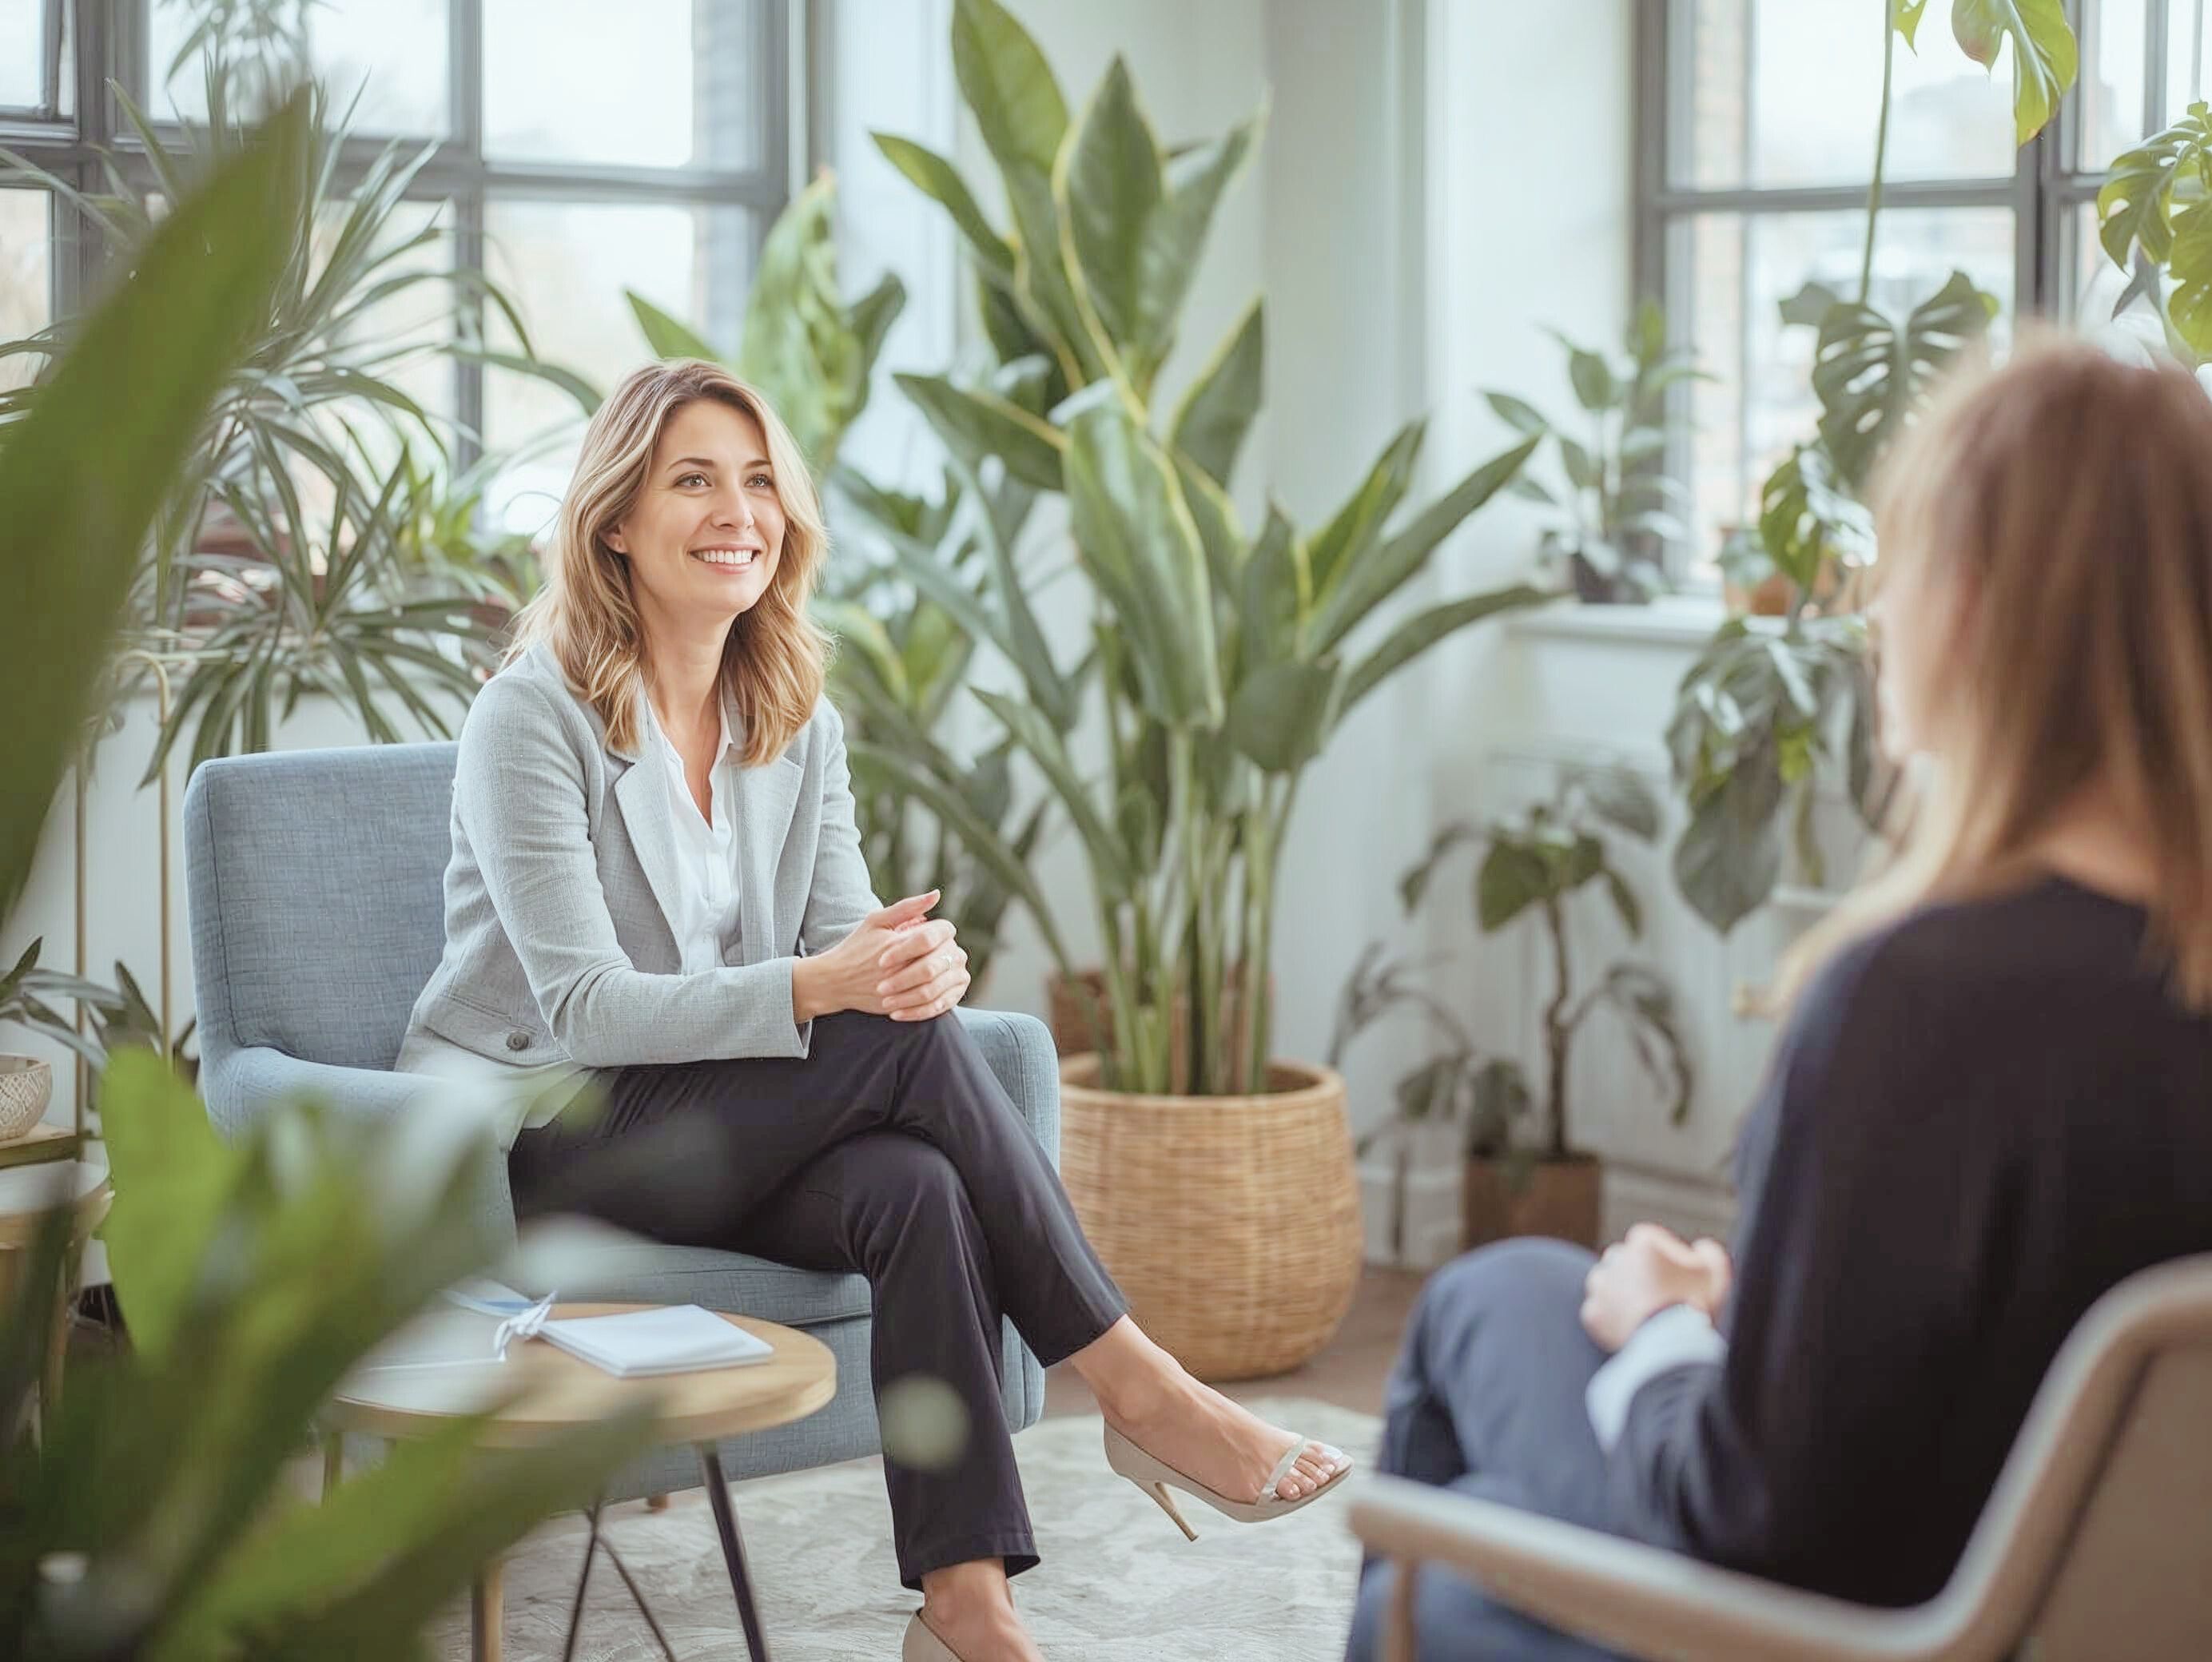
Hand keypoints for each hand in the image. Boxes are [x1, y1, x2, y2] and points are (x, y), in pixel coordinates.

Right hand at [790, 891, 969, 1021]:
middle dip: (948, 950)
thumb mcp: (876, 921)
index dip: (945, 930)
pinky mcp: (902, 1007)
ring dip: (946, 972)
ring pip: (942, 981)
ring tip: (938, 966)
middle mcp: (904, 966)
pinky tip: (933, 984)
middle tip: (941, 949)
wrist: (834, 982)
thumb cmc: (855, 948)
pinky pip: (932, 1003)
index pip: (941, 932)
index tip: (938, 932)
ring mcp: (904, 989)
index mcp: (899, 942)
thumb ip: (907, 907)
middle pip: (946, 956)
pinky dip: (939, 993)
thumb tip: (936, 894)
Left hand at [1579, 1223, 1733, 1352]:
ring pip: (1606, 1283)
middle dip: (1637, 1272)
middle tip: (1658, 1295)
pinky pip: (1599, 1311)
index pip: (1649, 1242)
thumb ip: (1709, 1253)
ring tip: (1642, 1311)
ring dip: (1619, 1292)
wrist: (1673, 1345)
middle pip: (1623, 1259)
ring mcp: (1602, 1286)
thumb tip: (1700, 1249)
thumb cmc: (1697, 1305)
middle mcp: (1615, 1257)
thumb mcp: (1716, 1272)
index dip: (1665, 1259)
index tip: (1677, 1277)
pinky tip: (1629, 1326)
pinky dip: (1610, 1318)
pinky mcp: (1593, 1313)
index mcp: (1643, 1241)